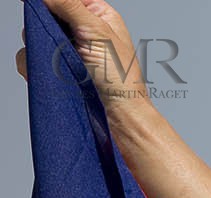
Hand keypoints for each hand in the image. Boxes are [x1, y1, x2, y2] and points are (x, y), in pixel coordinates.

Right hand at [14, 0, 147, 111]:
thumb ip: (68, 5)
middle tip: (57, 39)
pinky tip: (51, 74)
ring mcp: (67, 51)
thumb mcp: (97, 32)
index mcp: (98, 16)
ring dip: (40, 47)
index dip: (53, 1)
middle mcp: (81, 31)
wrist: (118, 116)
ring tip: (61, 61)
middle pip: (46, 14)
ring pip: (34, 36)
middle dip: (44, 25)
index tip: (40, 5)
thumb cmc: (121, 79)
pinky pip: (31, 59)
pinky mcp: (56, 70)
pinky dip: (35, 66)